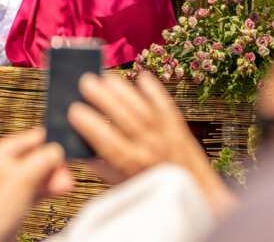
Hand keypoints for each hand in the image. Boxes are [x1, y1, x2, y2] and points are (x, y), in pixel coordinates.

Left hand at [0, 128, 72, 241]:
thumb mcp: (24, 177)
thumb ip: (43, 158)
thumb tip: (57, 148)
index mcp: (2, 152)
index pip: (32, 137)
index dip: (51, 143)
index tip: (66, 152)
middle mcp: (4, 164)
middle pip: (37, 156)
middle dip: (54, 165)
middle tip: (67, 175)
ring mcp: (10, 182)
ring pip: (38, 173)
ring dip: (53, 177)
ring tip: (66, 185)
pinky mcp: (15, 198)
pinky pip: (35, 188)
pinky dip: (48, 188)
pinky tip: (60, 190)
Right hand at [67, 72, 235, 214]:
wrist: (199, 197)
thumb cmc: (155, 190)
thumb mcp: (125, 187)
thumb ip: (104, 169)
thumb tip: (83, 151)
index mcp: (134, 167)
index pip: (109, 144)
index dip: (91, 125)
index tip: (74, 110)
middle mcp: (151, 149)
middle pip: (126, 119)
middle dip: (104, 99)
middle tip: (85, 82)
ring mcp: (167, 136)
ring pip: (143, 109)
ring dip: (124, 90)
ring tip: (105, 76)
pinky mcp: (180, 127)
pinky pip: (166, 105)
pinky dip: (155, 90)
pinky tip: (142, 77)